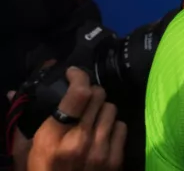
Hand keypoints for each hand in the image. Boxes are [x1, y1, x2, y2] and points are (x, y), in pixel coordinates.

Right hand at [10, 68, 126, 170]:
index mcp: (54, 137)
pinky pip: (122, 127)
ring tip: (91, 117)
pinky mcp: (116, 160)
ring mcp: (101, 150)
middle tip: (82, 97)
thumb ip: (20, 124)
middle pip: (98, 95)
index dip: (79, 77)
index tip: (73, 73)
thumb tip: (12, 94)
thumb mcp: (24, 154)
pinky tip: (102, 134)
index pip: (78, 94)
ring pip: (111, 109)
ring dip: (101, 110)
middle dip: (90, 92)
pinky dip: (113, 127)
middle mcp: (81, 139)